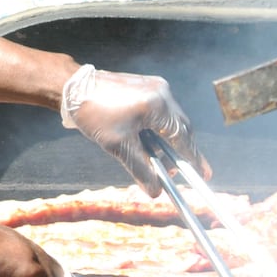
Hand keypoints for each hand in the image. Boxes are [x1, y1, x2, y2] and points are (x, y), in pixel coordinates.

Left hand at [60, 64, 210, 197]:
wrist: (72, 87)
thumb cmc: (94, 114)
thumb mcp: (118, 145)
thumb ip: (140, 169)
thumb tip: (156, 191)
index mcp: (159, 105)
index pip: (183, 137)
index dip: (194, 159)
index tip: (204, 175)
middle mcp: (162, 92)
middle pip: (181, 127)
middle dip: (181, 151)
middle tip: (180, 172)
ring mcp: (155, 86)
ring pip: (171, 119)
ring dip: (168, 141)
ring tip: (160, 161)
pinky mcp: (146, 85)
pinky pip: (160, 111)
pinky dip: (159, 128)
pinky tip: (150, 143)